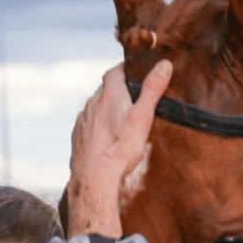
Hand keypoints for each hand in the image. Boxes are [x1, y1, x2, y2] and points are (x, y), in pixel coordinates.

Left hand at [67, 60, 172, 237]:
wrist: (94, 178)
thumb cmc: (121, 149)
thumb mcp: (143, 117)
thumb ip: (152, 90)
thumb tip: (164, 64)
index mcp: (109, 95)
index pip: (115, 71)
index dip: (124, 69)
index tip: (133, 71)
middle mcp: (92, 104)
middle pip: (104, 90)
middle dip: (116, 91)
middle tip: (131, 98)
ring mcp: (82, 121)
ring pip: (94, 108)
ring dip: (105, 109)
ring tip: (119, 120)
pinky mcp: (77, 137)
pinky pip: (88, 125)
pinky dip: (96, 126)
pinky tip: (105, 138)